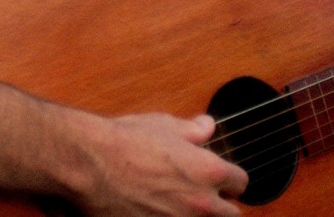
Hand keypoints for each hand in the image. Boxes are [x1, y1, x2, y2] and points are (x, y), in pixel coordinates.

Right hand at [74, 112, 247, 216]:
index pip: (240, 183)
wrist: (93, 164)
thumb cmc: (127, 140)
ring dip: (199, 216)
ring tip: (181, 205)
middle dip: (221, 204)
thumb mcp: (165, 125)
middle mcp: (200, 204)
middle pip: (232, 215)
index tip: (221, 175)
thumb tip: (207, 126)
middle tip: (204, 194)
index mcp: (208, 172)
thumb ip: (193, 129)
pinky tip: (162, 212)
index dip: (230, 177)